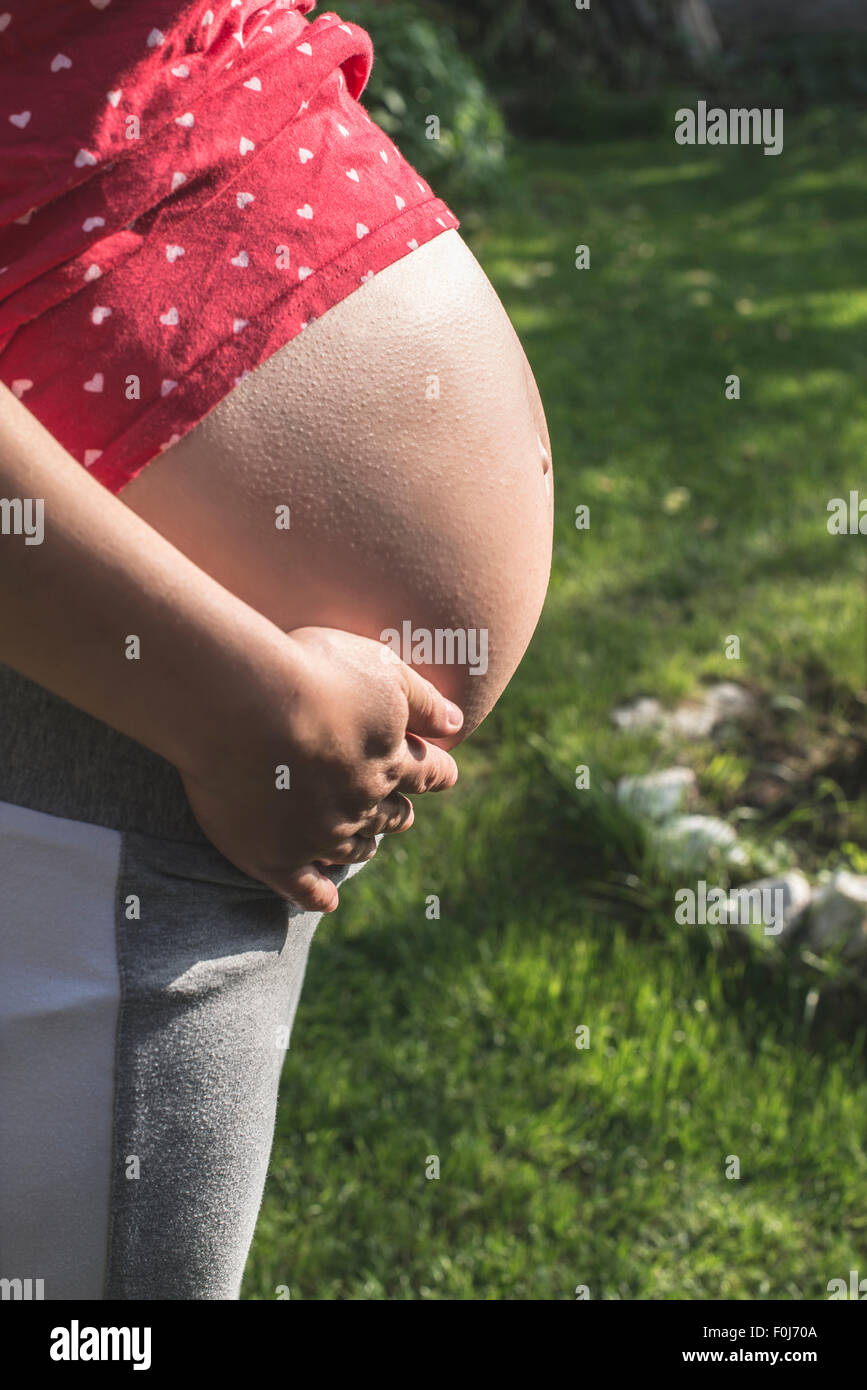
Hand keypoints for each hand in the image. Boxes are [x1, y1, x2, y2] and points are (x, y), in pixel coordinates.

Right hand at [179, 625, 462, 911]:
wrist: (241, 703)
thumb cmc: (309, 670)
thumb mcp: (380, 669)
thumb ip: (422, 699)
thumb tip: (458, 724)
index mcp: (390, 758)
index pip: (427, 772)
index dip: (437, 772)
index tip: (445, 775)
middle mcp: (361, 803)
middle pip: (390, 814)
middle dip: (399, 812)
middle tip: (403, 815)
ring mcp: (318, 834)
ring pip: (352, 849)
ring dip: (364, 846)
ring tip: (367, 847)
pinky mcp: (275, 856)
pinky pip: (304, 887)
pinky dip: (318, 895)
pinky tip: (327, 901)